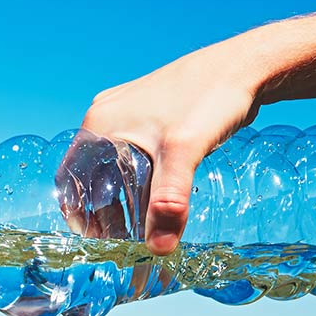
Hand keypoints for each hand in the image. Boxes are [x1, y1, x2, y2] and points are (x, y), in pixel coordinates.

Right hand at [79, 40, 265, 254]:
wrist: (245, 65)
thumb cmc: (211, 98)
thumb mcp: (185, 153)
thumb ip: (169, 201)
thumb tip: (159, 249)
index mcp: (100, 124)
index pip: (70, 178)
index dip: (78, 213)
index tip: (95, 241)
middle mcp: (107, 116)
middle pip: (91, 175)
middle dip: (103, 210)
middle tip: (122, 239)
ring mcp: (128, 112)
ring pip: (112, 165)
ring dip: (122, 196)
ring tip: (140, 223)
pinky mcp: (149, 113)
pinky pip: (131, 153)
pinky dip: (138, 179)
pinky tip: (158, 194)